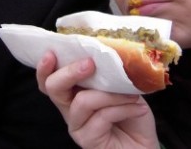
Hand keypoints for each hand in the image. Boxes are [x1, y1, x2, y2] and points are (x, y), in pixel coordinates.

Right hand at [36, 51, 159, 148]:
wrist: (145, 144)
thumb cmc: (132, 113)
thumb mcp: (121, 86)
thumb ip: (108, 72)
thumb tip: (104, 52)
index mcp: (74, 92)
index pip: (49, 79)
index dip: (45, 67)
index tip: (52, 52)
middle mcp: (70, 109)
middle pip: (53, 88)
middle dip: (69, 72)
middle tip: (90, 63)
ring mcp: (77, 126)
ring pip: (82, 101)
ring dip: (110, 94)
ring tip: (132, 96)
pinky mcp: (88, 140)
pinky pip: (101, 117)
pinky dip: (122, 108)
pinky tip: (138, 109)